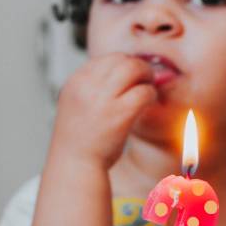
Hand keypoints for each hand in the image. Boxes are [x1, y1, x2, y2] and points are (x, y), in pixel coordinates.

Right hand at [54, 52, 156, 168]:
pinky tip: (148, 103)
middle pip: (120, 60)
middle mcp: (86, 86)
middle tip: (145, 79)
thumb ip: (93, 89)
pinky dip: (151, 94)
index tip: (130, 77)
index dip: (122, 65)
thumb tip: (122, 74)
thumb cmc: (79, 142)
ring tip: (148, 89)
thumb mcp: (77, 106)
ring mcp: (102, 99)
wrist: (75, 166)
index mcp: (75, 83)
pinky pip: (144, 92)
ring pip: (134, 68)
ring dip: (146, 76)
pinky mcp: (120, 113)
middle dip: (137, 66)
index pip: (104, 59)